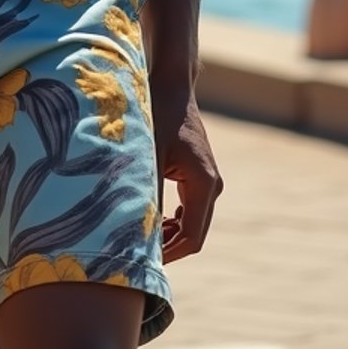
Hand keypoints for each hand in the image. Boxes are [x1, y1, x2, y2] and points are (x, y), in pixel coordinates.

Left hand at [151, 80, 221, 262]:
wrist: (173, 87)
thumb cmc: (157, 115)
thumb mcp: (148, 155)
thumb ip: (147, 193)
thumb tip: (137, 232)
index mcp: (203, 183)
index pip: (192, 237)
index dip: (169, 255)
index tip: (143, 261)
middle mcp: (212, 185)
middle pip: (194, 234)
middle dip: (167, 247)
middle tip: (135, 252)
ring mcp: (209, 181)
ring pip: (192, 223)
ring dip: (169, 234)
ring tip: (139, 235)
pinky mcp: (201, 175)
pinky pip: (191, 209)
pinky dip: (173, 221)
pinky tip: (151, 218)